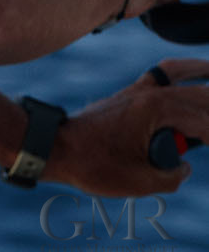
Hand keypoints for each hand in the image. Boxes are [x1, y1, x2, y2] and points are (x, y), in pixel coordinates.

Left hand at [51, 59, 208, 194]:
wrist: (58, 148)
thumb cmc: (95, 164)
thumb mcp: (141, 181)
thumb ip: (172, 176)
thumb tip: (183, 167)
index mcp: (156, 110)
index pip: (202, 120)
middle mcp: (149, 93)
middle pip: (198, 94)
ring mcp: (138, 91)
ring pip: (180, 74)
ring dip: (202, 76)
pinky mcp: (129, 94)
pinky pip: (161, 73)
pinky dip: (181, 70)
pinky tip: (191, 73)